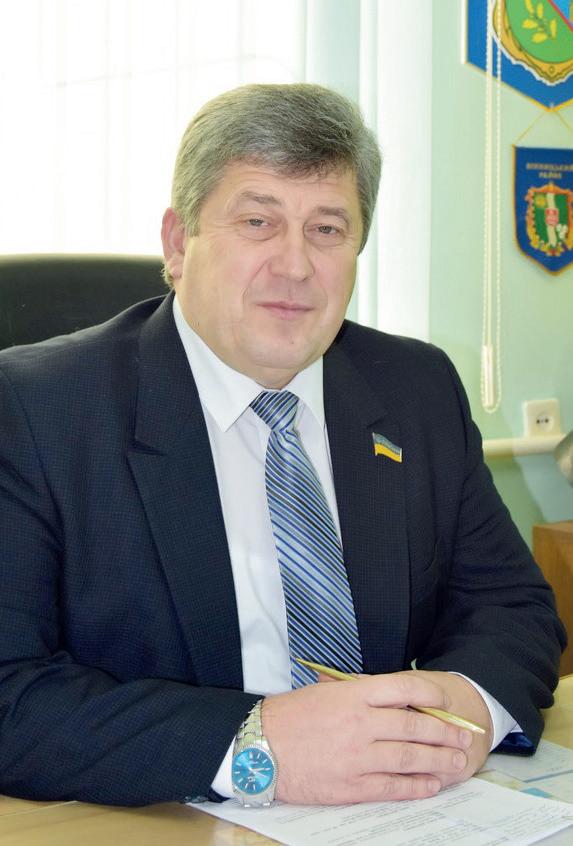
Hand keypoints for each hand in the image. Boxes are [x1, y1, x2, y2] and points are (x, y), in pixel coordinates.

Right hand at [262, 671, 489, 804]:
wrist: (260, 747)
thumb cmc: (292, 716)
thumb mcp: (327, 692)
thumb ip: (361, 695)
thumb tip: (397, 700)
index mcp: (354, 695)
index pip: (405, 688)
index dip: (432, 694)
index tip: (448, 702)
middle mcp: (361, 723)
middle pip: (415, 725)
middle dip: (445, 732)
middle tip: (464, 737)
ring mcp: (357, 756)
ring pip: (410, 757)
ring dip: (438, 760)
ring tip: (456, 762)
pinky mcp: (351, 785)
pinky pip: (392, 787)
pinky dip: (416, 786)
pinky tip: (431, 785)